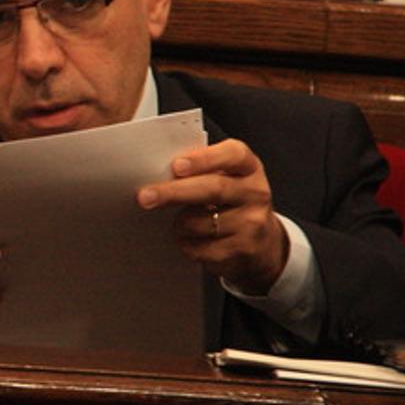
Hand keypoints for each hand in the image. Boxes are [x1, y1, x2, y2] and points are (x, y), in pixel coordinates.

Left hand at [137, 139, 287, 294]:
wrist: (260, 241)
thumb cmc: (228, 201)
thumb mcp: (223, 176)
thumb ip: (198, 169)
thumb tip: (156, 174)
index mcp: (248, 166)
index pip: (233, 155)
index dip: (204, 159)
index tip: (176, 166)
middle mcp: (255, 192)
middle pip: (213, 189)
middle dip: (174, 192)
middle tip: (145, 196)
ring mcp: (253, 222)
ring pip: (203, 222)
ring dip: (180, 224)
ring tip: (177, 222)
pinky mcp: (245, 249)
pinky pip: (204, 249)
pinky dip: (186, 244)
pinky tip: (188, 239)